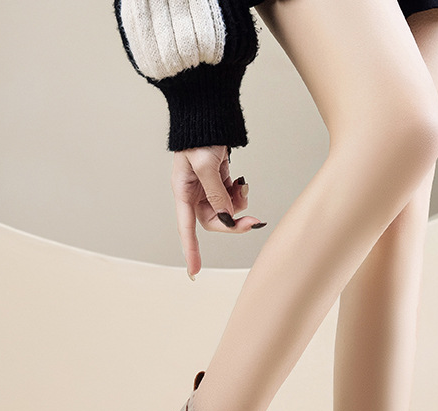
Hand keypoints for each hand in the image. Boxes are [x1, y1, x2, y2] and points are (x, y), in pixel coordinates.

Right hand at [171, 146, 266, 279]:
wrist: (209, 112)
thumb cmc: (200, 134)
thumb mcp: (206, 165)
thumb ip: (216, 194)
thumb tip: (226, 218)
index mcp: (183, 191)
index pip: (187, 228)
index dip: (191, 250)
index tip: (194, 271)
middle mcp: (193, 193)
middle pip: (214, 221)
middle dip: (233, 222)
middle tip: (254, 222)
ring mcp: (207, 188)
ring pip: (226, 211)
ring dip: (238, 206)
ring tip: (242, 187)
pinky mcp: (219, 181)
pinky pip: (232, 198)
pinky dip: (239, 194)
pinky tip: (240, 182)